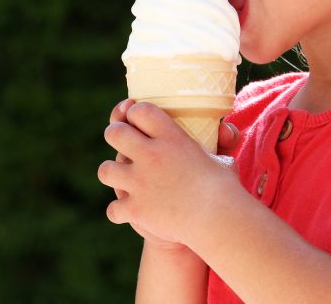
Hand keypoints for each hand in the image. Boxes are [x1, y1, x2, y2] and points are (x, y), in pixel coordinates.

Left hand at [98, 100, 239, 247]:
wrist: (220, 220)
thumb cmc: (225, 188)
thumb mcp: (223, 159)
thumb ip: (220, 143)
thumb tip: (226, 130)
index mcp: (171, 137)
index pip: (139, 110)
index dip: (134, 112)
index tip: (136, 118)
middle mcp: (151, 155)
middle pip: (115, 133)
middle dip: (115, 135)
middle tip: (122, 142)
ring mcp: (139, 182)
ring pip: (105, 170)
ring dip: (112, 173)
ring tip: (120, 177)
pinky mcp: (135, 208)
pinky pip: (112, 208)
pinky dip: (119, 212)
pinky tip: (128, 212)